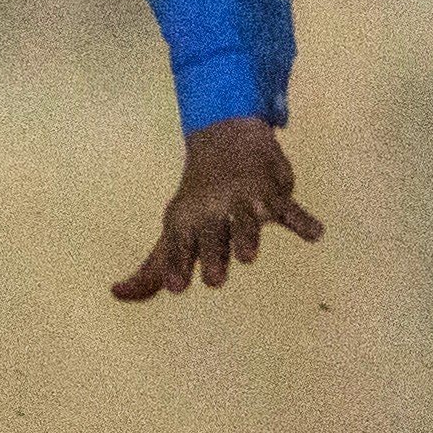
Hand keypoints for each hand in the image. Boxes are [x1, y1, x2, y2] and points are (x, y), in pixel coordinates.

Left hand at [117, 114, 323, 299]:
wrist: (227, 138)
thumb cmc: (198, 199)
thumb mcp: (173, 229)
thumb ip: (152, 268)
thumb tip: (117, 294)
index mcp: (188, 219)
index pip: (179, 243)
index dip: (176, 264)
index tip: (174, 287)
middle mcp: (215, 209)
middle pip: (213, 235)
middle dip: (212, 254)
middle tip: (213, 280)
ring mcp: (246, 200)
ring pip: (248, 220)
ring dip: (247, 235)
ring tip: (248, 256)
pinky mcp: (274, 194)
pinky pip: (291, 208)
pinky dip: (303, 220)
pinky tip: (315, 234)